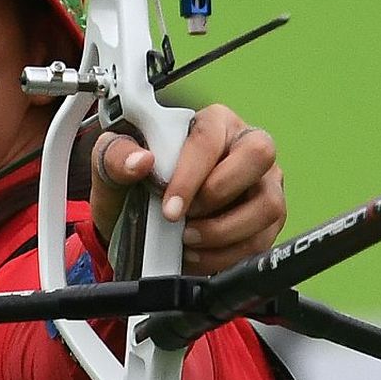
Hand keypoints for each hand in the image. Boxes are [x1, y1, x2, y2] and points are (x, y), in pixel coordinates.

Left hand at [90, 104, 285, 274]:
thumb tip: (140, 161)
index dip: (191, 176)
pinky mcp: (266, 221)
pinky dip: (225, 257)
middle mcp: (246, 147)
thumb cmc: (132, 183)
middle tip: (184, 219)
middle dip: (217, 196)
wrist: (134, 221)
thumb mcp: (112, 165)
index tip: (170, 208)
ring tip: (187, 240)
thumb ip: (117, 155)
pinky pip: (261, 241)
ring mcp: (263, 184)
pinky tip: (197, 254)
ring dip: (223, 233)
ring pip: (268, 205)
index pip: (210, 138)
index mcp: (212, 122)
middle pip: (259, 156)